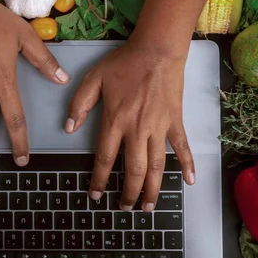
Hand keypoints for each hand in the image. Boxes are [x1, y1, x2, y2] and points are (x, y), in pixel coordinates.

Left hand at [66, 40, 194, 211]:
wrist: (157, 49)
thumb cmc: (124, 63)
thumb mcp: (93, 79)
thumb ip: (79, 104)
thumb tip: (68, 128)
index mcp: (115, 121)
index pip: (106, 158)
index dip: (100, 180)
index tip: (96, 195)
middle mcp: (137, 129)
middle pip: (133, 170)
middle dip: (129, 193)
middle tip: (125, 208)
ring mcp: (159, 127)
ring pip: (157, 166)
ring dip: (153, 189)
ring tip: (149, 207)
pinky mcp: (175, 121)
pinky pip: (182, 147)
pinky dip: (187, 164)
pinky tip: (189, 182)